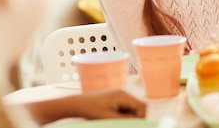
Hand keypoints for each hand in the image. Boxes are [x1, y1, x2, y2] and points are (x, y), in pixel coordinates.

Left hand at [25, 89, 146, 122]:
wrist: (76, 104)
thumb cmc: (91, 110)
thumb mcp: (110, 118)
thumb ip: (126, 120)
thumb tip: (140, 122)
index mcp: (124, 96)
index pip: (142, 107)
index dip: (142, 118)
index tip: (135, 126)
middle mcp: (124, 94)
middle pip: (138, 108)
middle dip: (135, 119)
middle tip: (125, 125)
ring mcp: (119, 97)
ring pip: (132, 110)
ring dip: (129, 119)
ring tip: (117, 123)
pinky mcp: (114, 101)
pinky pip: (125, 110)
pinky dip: (123, 117)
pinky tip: (114, 121)